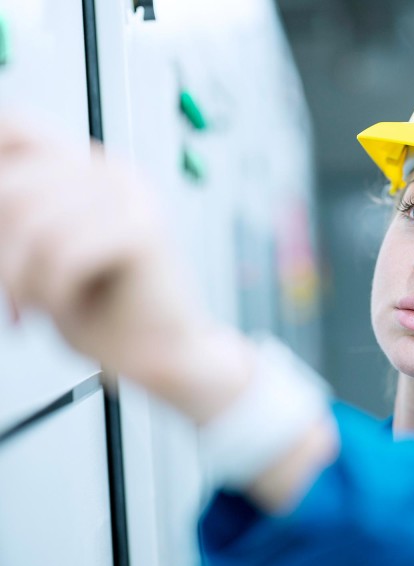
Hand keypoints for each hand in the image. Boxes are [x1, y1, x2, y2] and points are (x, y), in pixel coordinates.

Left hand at [0, 116, 252, 421]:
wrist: (164, 353)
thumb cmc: (105, 310)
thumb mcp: (44, 254)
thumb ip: (16, 217)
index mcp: (88, 169)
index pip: (15, 128)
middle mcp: (112, 171)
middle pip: (11, 188)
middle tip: (9, 295)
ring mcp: (132, 197)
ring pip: (31, 226)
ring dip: (18, 279)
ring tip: (35, 305)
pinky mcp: (143, 231)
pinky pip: (62, 255)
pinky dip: (50, 293)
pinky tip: (65, 307)